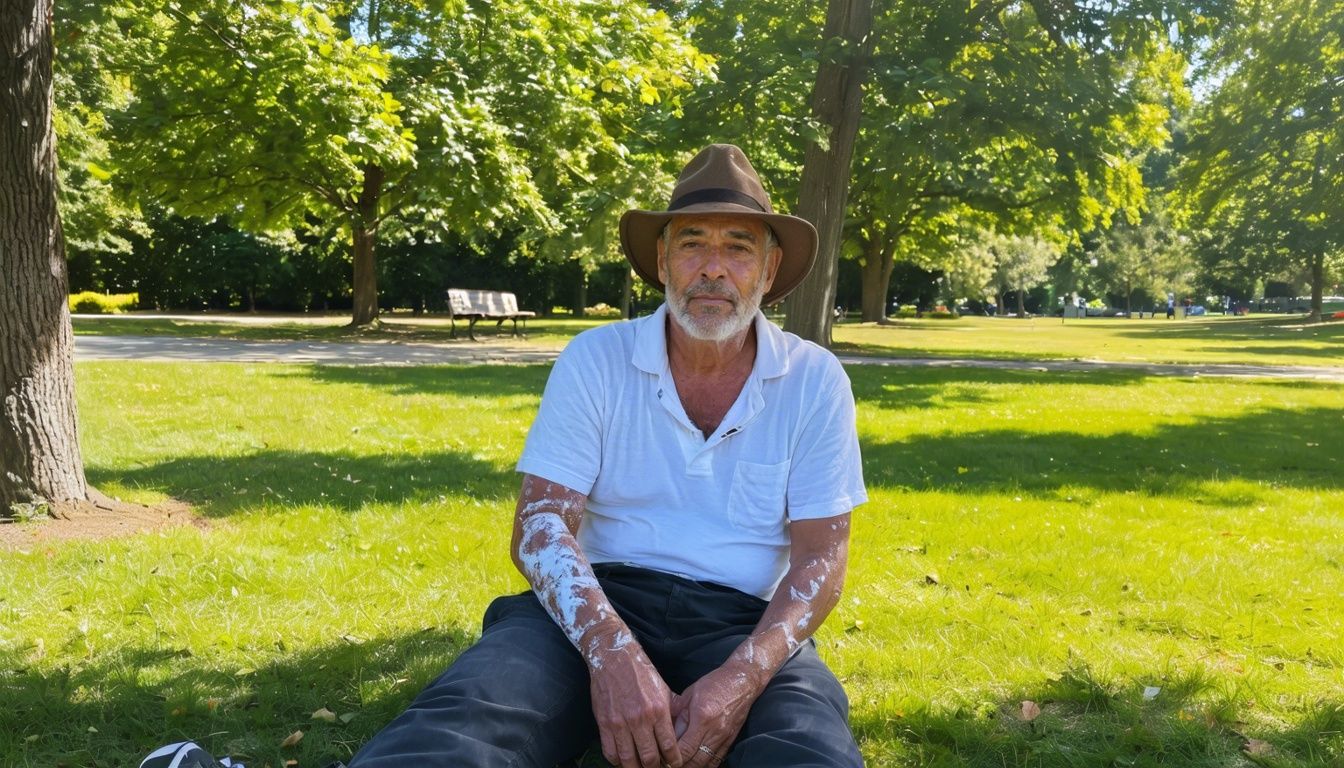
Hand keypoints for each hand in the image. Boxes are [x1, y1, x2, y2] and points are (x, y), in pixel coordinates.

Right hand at [585, 627, 681, 767]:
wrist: (614, 657)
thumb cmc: (641, 672)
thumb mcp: (663, 688)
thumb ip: (671, 710)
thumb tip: (681, 730)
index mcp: (659, 710)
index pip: (669, 746)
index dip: (673, 761)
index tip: (674, 765)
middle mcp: (640, 719)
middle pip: (649, 759)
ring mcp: (621, 723)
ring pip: (628, 760)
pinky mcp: (604, 723)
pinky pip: (610, 752)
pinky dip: (617, 761)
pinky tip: (623, 761)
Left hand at [671, 665, 761, 766]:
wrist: (742, 681)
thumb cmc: (714, 683)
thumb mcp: (690, 694)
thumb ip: (678, 715)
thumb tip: (667, 734)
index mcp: (702, 717)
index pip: (685, 749)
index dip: (672, 758)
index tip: (663, 757)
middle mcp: (714, 731)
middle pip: (695, 762)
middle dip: (680, 765)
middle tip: (669, 763)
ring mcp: (724, 738)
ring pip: (706, 763)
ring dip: (692, 766)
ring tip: (681, 763)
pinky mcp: (730, 740)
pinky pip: (717, 760)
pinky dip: (705, 765)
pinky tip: (696, 762)